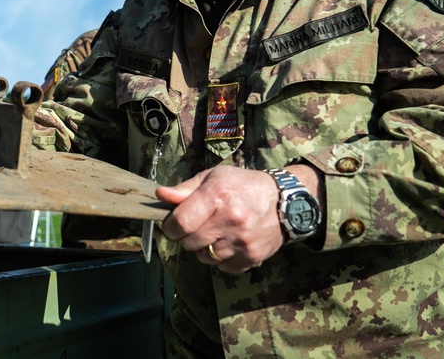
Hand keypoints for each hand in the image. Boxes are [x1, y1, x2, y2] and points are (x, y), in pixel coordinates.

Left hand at [157, 165, 284, 273]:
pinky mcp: (252, 256)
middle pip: (189, 243)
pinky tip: (229, 242)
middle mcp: (230, 220)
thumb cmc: (243, 185)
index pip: (180, 223)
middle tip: (197, 226)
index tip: (172, 225)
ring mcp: (242, 241)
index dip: (170, 227)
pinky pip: (222, 267)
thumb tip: (160, 196)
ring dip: (204, 248)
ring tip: (215, 232)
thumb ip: (185, 189)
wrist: (283, 201)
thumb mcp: (213, 177)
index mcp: (217, 196)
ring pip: (204, 257)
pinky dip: (221, 258)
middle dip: (186, 236)